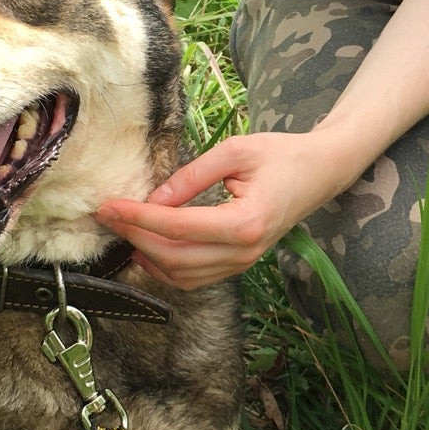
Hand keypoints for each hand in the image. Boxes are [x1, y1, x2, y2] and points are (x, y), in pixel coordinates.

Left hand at [95, 131, 356, 289]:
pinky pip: (195, 277)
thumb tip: (153, 197)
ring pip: (181, 274)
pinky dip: (166, 267)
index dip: (138, 218)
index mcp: (246, 222)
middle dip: (135, 236)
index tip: (108, 206)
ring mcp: (244, 263)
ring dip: (147, 256)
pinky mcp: (241, 264)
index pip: (178, 227)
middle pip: (174, 257)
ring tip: (123, 229)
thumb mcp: (235, 152)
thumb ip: (192, 175)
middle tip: (108, 214)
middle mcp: (245, 251)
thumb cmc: (281, 155)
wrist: (320, 173)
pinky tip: (148, 246)